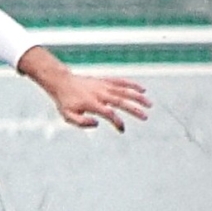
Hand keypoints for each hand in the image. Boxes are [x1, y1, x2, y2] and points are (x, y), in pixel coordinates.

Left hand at [20, 48, 150, 131]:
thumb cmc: (65, 102)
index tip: (121, 129)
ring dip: (137, 97)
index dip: (117, 122)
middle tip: (145, 116)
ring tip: (149, 104)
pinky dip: (132, 84)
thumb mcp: (67, 116)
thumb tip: (97, 123)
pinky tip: (143, 89)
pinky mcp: (105, 81)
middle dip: (134, 109)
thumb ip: (81, 122)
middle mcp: (100, 94)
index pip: (109, 114)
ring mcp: (103, 86)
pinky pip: (121, 81)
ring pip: (124, 90)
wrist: (62, 82)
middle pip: (120, 101)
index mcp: (91, 104)